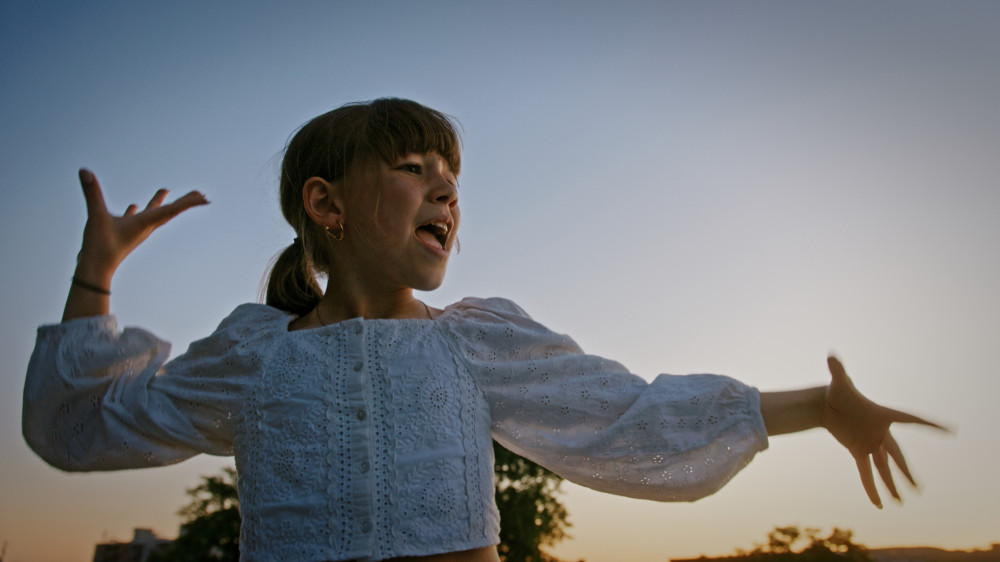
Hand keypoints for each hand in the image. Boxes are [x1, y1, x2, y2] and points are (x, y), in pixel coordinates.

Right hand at [74, 168, 208, 284]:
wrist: (94, 273)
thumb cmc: (98, 247)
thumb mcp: (96, 217)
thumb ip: (91, 193)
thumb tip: (84, 171)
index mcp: (144, 223)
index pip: (171, 210)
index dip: (188, 202)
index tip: (205, 197)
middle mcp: (144, 228)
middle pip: (168, 212)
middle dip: (184, 202)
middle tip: (201, 194)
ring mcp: (134, 232)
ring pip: (151, 214)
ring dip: (160, 202)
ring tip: (166, 190)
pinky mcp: (123, 235)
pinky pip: (133, 219)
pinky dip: (136, 211)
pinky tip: (134, 206)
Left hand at [822, 355, 946, 507]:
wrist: (826, 404)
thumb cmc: (837, 392)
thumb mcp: (838, 383)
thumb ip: (837, 371)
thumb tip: (831, 355)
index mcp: (883, 415)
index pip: (911, 419)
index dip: (930, 425)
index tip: (950, 430)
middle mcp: (880, 432)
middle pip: (896, 455)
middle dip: (906, 472)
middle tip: (919, 488)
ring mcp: (870, 443)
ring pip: (883, 467)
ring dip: (890, 485)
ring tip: (900, 502)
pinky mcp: (858, 450)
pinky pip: (865, 471)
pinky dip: (870, 486)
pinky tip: (877, 502)